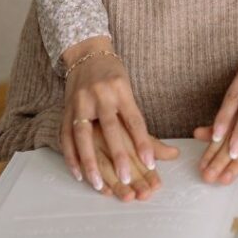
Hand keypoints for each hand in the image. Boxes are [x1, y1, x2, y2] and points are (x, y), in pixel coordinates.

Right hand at [60, 36, 156, 190]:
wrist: (86, 53)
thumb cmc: (113, 76)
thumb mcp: (130, 92)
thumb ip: (141, 124)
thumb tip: (172, 153)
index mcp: (121, 90)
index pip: (134, 120)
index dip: (142, 143)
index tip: (150, 165)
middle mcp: (100, 95)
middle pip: (110, 127)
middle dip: (118, 155)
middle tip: (127, 179)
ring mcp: (80, 102)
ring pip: (83, 135)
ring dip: (90, 161)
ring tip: (99, 184)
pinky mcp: (65, 109)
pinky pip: (66, 136)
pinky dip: (71, 157)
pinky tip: (78, 174)